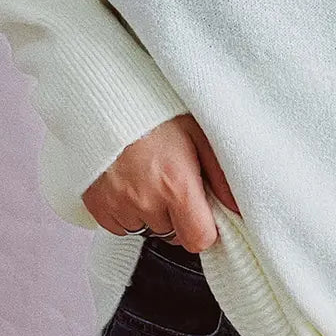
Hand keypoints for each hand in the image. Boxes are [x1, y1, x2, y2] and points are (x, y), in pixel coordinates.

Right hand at [81, 113, 241, 250]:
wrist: (110, 95)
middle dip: (177, 217)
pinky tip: (130, 183)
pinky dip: (125, 211)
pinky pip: (117, 225)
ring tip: (149, 178)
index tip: (203, 213)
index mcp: (176, 184)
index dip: (204, 229)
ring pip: (144, 229)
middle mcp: (145, 199)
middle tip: (173, 183)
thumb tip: (240, 209)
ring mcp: (117, 204)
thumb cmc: (156, 111)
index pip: (198, 240)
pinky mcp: (95, 204)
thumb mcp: (199, 135)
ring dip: (150, 214)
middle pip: (172, 235)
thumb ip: (222, 177)